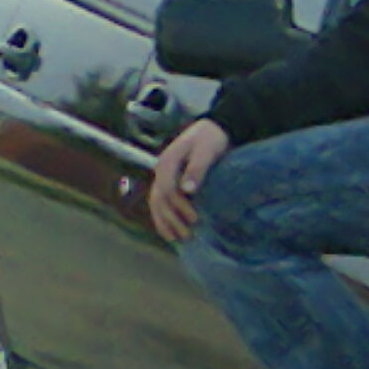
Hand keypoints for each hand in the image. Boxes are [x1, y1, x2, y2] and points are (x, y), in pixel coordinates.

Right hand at [147, 119, 231, 242]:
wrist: (212, 129)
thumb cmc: (211, 139)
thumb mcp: (207, 151)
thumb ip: (197, 169)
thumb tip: (188, 190)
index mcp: (167, 162)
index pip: (168, 190)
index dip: (179, 207)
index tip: (195, 219)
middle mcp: (160, 171)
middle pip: (159, 200)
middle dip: (172, 219)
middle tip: (188, 235)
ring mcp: (162, 177)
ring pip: (156, 204)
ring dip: (165, 222)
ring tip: (178, 239)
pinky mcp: (169, 182)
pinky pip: (160, 203)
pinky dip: (163, 218)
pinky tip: (170, 233)